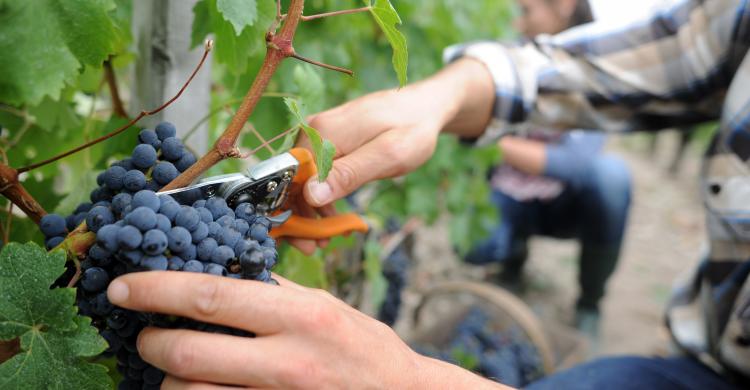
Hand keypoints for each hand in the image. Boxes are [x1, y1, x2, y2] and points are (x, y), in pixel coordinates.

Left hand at [106, 272, 503, 388]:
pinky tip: (195, 388)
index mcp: (300, 315)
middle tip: (141, 334)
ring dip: (168, 381)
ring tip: (170, 368)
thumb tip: (219, 269)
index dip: (159, 290)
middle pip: (190, 354)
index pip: (213, 297)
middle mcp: (287, 360)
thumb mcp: (324, 307)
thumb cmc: (363, 348)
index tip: (125, 285)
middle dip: (150, 343)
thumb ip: (273, 291)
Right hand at [289, 59, 494, 252]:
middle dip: (299, 216)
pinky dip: (321, 196)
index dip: (292, 213)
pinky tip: (332, 215)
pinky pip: (316, 172)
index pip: (290, 179)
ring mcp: (320, 134)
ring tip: (326, 238)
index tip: (308, 242)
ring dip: (309, 210)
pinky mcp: (329, 140)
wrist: (426, 107)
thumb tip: (311, 194)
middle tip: (315, 248)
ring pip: (303, 179)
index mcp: (322, 133)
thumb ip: (350, 174)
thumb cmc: (412, 130)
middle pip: (292, 180)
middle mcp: (314, 130)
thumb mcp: (388, 156)